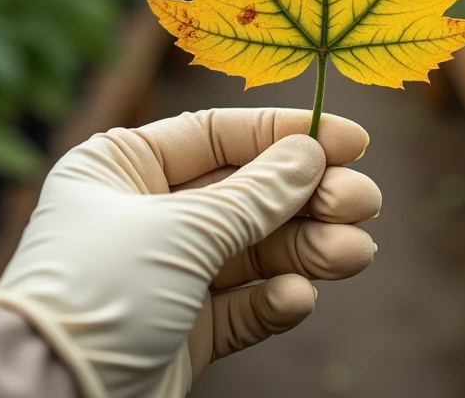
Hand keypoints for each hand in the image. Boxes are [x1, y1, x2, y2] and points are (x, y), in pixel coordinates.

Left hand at [0, 108, 380, 397]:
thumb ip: (254, 194)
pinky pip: (241, 304)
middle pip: (246, 193)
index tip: (352, 142)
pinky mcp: (183, 331)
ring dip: (306, 250)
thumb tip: (308, 154)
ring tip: (353, 255)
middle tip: (364, 204)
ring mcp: (166, 274)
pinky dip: (274, 299)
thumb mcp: (182, 232)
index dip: (285, 136)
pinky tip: (297, 297)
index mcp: (121, 167)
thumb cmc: (100, 294)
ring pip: (253, 250)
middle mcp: (144, 214)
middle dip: (307, 200)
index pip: (217, 135)